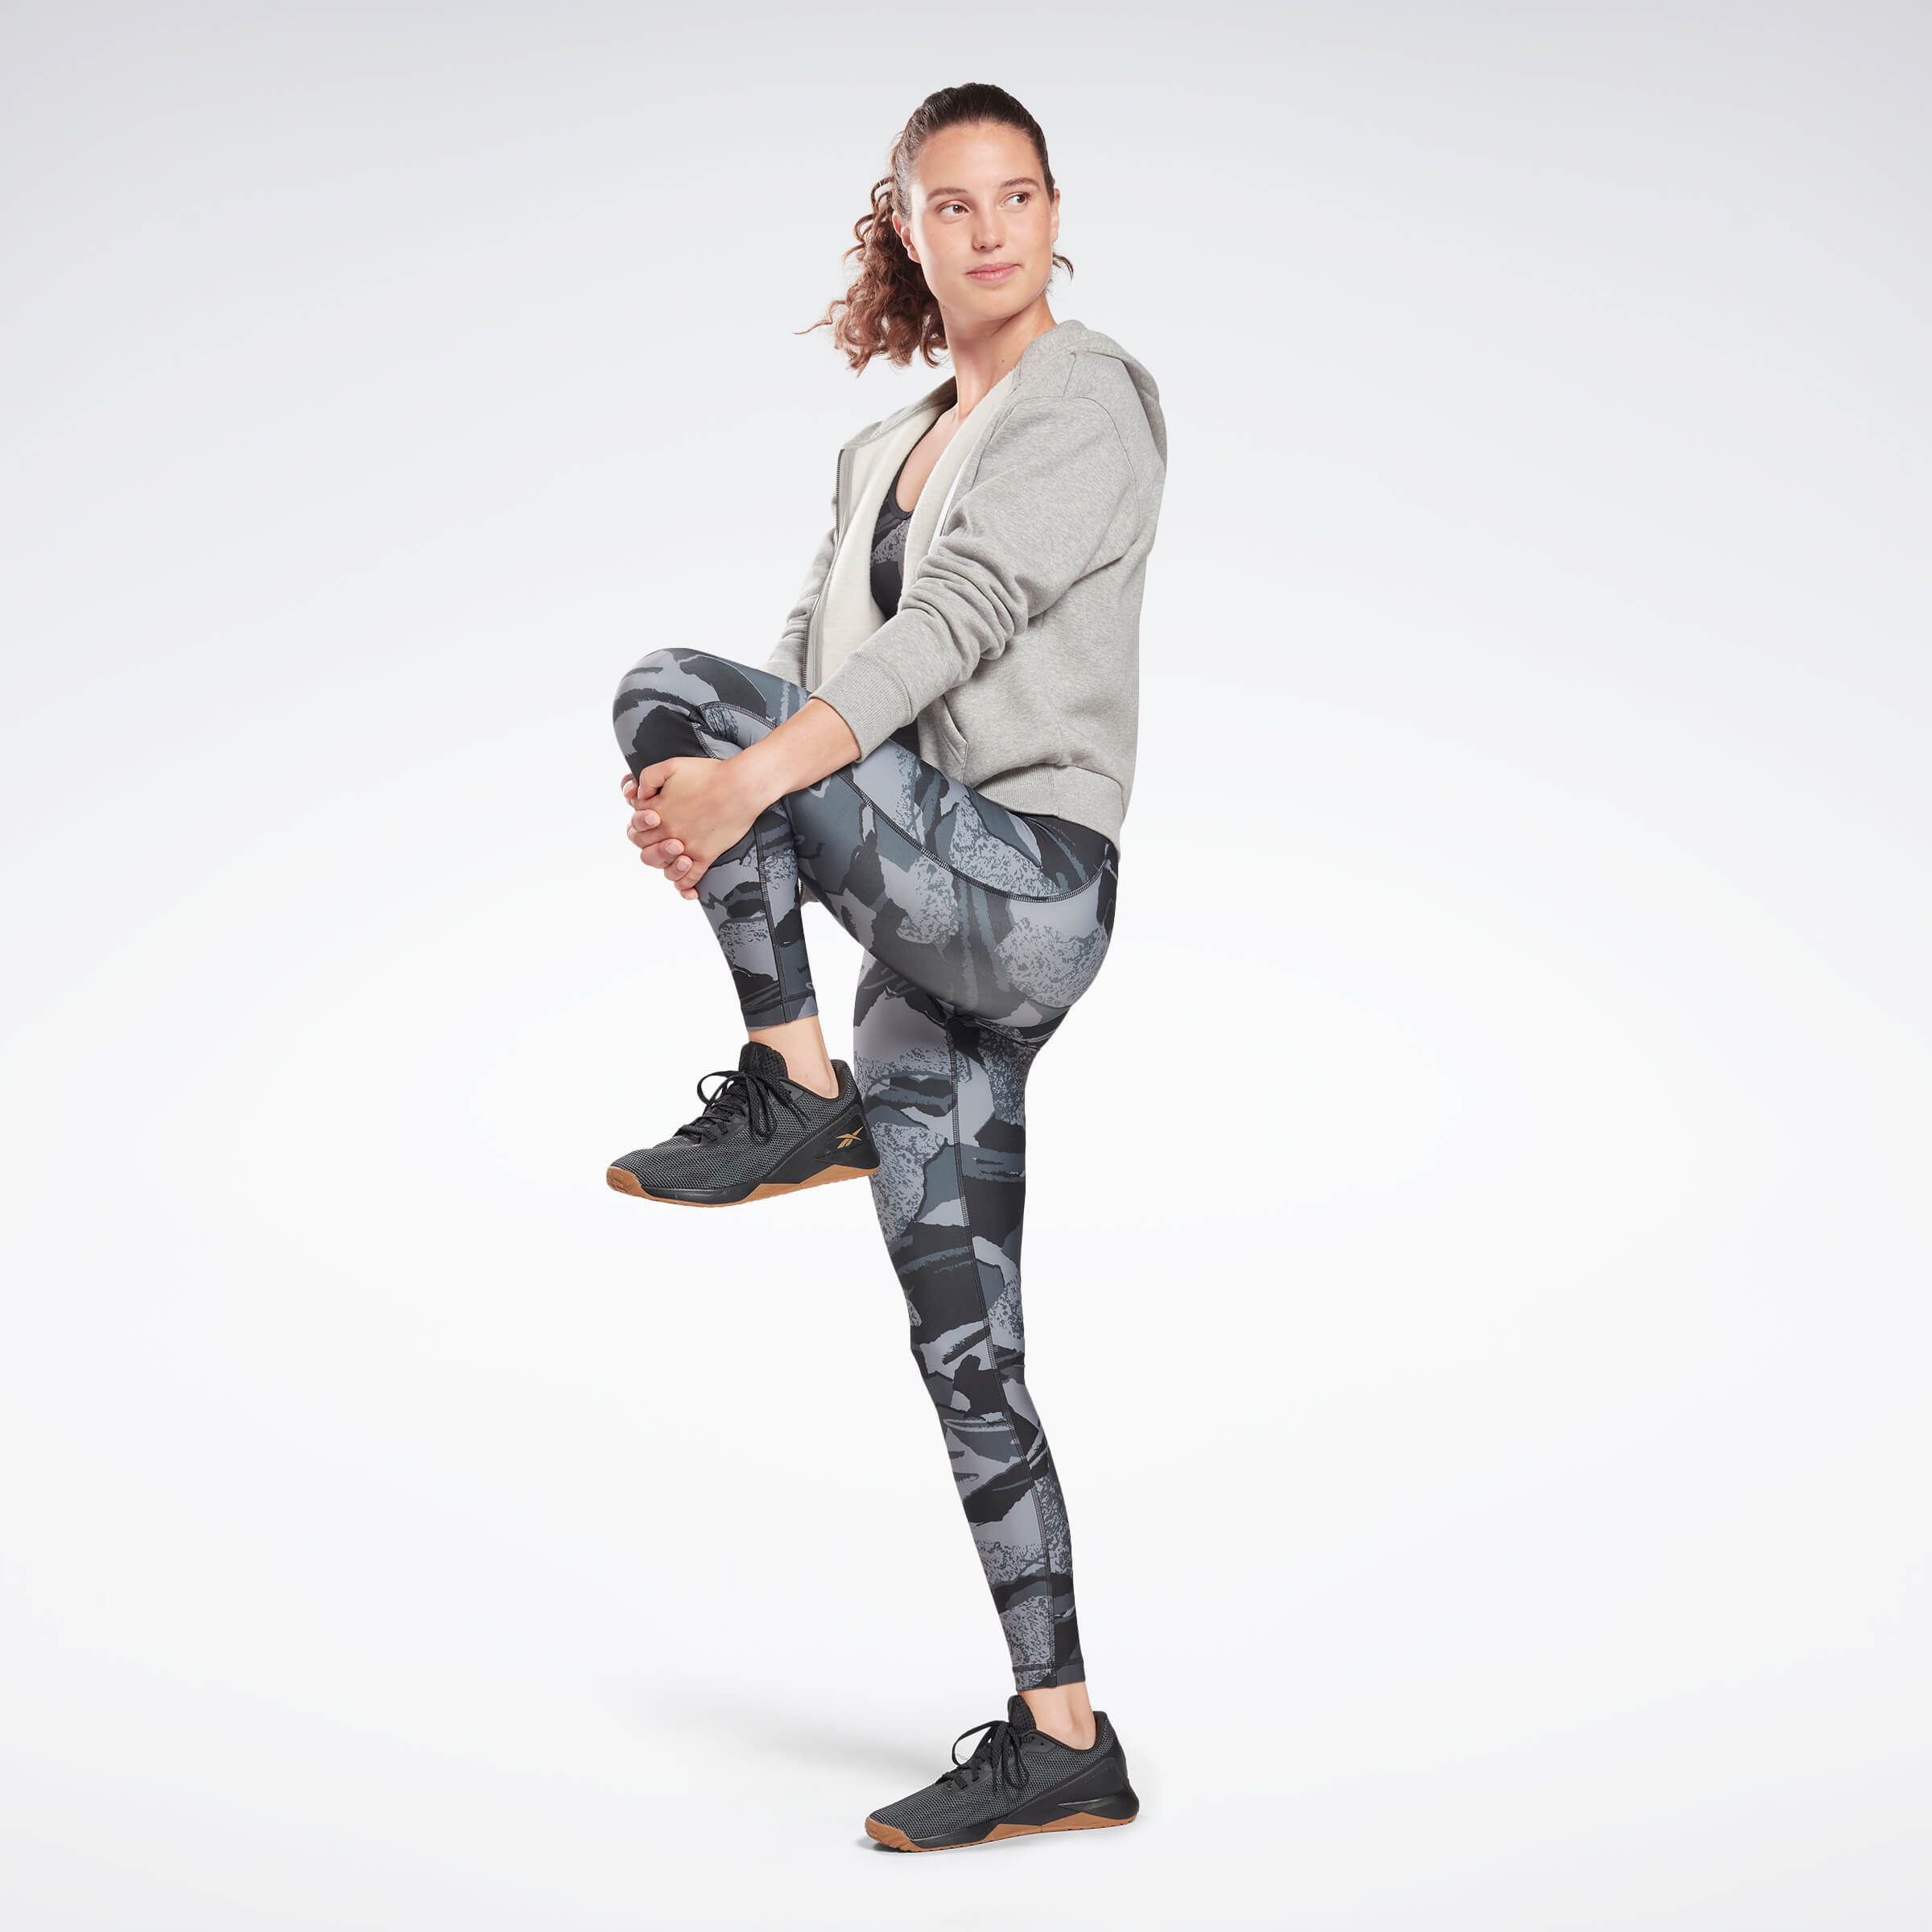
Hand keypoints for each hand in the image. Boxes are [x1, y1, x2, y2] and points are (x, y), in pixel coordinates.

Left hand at [620, 757, 764, 898]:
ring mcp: (687, 846)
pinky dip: (685, 886)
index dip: (640, 824)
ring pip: (664, 867)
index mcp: (657, 811)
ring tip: (677, 853)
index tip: (653, 819)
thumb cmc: (710, 773)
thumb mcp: (672, 765)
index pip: (635, 826)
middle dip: (650, 843)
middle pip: (645, 849)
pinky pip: (690, 878)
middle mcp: (669, 831)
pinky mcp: (706, 855)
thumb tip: (638, 795)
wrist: (741, 785)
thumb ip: (649, 777)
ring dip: (665, 863)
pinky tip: (688, 888)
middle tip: (665, 836)